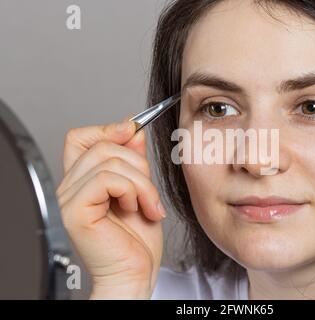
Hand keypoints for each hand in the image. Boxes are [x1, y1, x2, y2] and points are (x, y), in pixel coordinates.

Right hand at [56, 119, 164, 298]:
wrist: (135, 273)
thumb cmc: (137, 241)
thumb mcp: (141, 190)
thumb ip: (133, 160)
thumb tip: (132, 129)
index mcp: (84, 180)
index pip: (81, 137)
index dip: (108, 129)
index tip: (133, 132)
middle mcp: (71, 187)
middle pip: (102, 144)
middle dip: (139, 164)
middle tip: (149, 193)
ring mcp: (70, 198)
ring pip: (110, 161)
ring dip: (142, 184)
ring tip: (148, 206)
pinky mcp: (75, 211)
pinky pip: (107, 179)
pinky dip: (132, 192)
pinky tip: (135, 210)